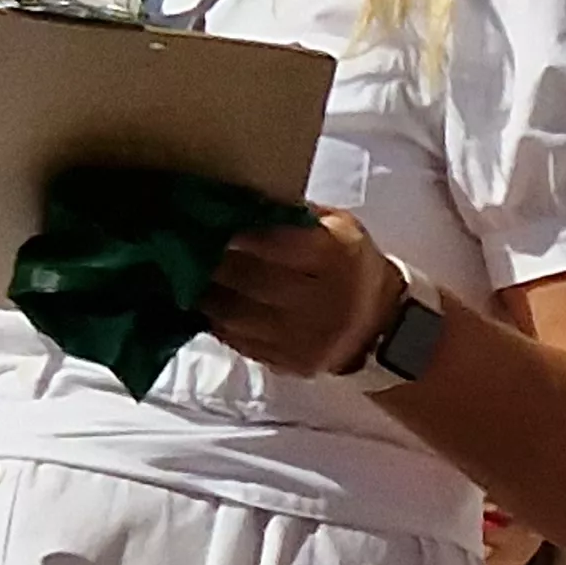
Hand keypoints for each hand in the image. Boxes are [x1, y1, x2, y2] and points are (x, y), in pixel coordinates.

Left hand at [202, 208, 407, 376]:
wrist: (382, 325)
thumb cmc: (351, 264)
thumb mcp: (338, 228)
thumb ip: (294, 215)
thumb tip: (238, 201)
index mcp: (338, 257)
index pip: (274, 241)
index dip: (235, 230)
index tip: (206, 217)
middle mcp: (326, 301)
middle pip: (250, 279)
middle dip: (211, 261)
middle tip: (183, 245)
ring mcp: (309, 338)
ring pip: (237, 314)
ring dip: (205, 293)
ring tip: (186, 276)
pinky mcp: (293, 363)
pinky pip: (240, 342)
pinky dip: (216, 321)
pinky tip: (205, 304)